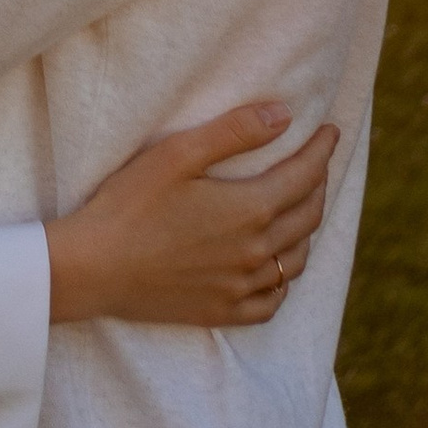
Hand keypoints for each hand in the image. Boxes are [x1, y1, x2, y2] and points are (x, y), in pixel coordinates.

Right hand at [44, 104, 337, 330]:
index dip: (322, 151)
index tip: (331, 132)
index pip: (305, 176)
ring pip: (297, 259)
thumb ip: (234, 132)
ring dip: (307, 229)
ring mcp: (242, 287)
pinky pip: (273, 299)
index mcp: (250, 210)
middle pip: (308, 216)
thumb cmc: (130, 204)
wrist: (96, 267)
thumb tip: (284, 115)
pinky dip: (285, 279)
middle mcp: (256, 252)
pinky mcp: (224, 312)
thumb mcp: (178, 154)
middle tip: (318, 162)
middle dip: (319, 184)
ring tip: (302, 208)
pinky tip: (278, 267)